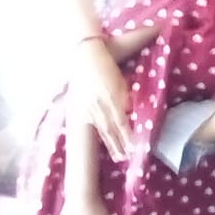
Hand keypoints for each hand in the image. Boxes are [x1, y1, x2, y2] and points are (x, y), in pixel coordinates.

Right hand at [70, 39, 132, 161]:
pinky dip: (97, 132)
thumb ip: (126, 96)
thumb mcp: (121, 80)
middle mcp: (98, 103)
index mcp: (111, 95)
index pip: (121, 121)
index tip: (134, 147)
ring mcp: (87, 106)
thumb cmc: (108, 65)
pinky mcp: (80, 106)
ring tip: (118, 157)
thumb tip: (131, 111)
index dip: (127, 136)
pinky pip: (90, 122)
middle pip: (110, 129)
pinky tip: (102, 143)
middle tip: (126, 159)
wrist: (84, 56)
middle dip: (119, 145)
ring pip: (101, 128)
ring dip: (110, 144)